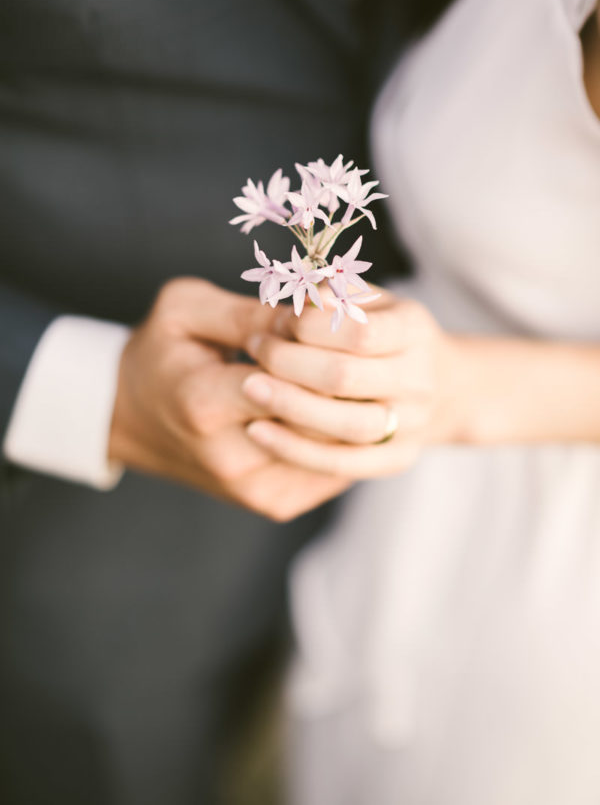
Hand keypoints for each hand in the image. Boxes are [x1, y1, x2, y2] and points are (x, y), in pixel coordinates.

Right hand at [109, 278, 348, 519]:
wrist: (128, 419)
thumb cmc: (160, 354)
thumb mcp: (187, 309)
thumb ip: (250, 312)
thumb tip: (315, 313)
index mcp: (203, 402)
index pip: (292, 378)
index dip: (319, 344)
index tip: (325, 318)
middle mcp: (230, 456)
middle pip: (324, 418)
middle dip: (348, 377)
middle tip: (358, 345)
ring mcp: (254, 488)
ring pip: (337, 448)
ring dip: (353, 409)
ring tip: (353, 372)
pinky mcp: (274, 503)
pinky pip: (333, 470)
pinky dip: (344, 437)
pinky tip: (339, 406)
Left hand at [241, 289, 462, 478]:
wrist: (442, 386)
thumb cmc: (386, 332)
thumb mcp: (370, 301)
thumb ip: (336, 294)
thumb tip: (302, 297)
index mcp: (414, 330)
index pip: (359, 332)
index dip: (308, 326)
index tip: (275, 321)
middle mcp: (418, 380)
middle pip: (345, 377)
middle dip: (287, 362)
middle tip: (253, 347)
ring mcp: (412, 425)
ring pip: (344, 425)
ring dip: (288, 405)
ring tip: (248, 387)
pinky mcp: (395, 460)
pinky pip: (341, 463)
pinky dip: (295, 449)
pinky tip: (256, 431)